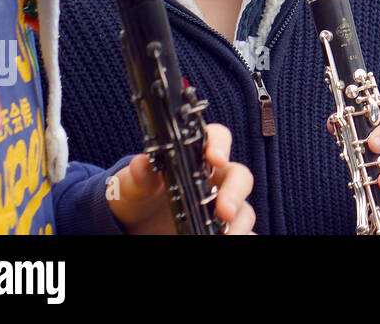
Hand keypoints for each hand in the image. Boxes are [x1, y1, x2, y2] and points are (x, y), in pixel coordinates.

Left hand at [108, 123, 254, 234]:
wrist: (136, 226)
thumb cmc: (139, 197)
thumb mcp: (134, 185)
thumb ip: (140, 174)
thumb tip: (141, 163)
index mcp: (198, 159)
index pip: (217, 139)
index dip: (220, 144)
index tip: (216, 158)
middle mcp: (216, 180)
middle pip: (240, 177)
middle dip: (235, 193)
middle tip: (225, 211)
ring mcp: (221, 207)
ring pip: (244, 210)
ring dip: (239, 224)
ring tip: (224, 236)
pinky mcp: (222, 229)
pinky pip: (244, 232)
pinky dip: (244, 236)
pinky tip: (233, 241)